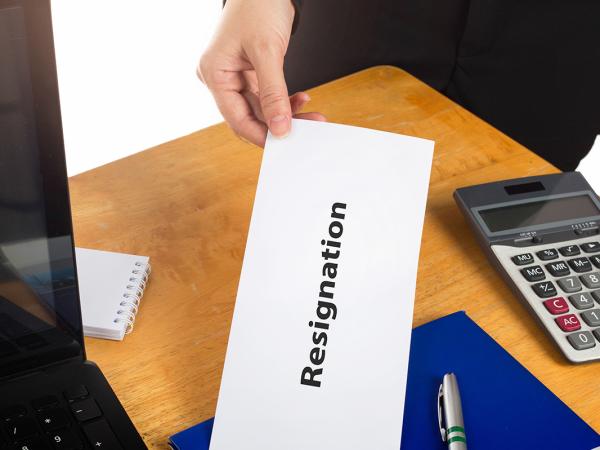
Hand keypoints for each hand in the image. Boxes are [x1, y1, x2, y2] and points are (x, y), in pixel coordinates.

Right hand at [198, 0, 325, 146]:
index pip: (237, 119)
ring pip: (261, 109)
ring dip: (286, 114)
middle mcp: (221, 78)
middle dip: (279, 124)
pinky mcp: (249, 73)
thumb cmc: (258, 5)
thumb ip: (274, 93)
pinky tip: (301, 99)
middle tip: (308, 128)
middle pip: (250, 116)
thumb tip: (280, 128)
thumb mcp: (267, 51)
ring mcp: (235, 76)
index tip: (286, 143)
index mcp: (214, 74)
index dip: (262, 134)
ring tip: (312, 115)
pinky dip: (284, 100)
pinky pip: (266, 97)